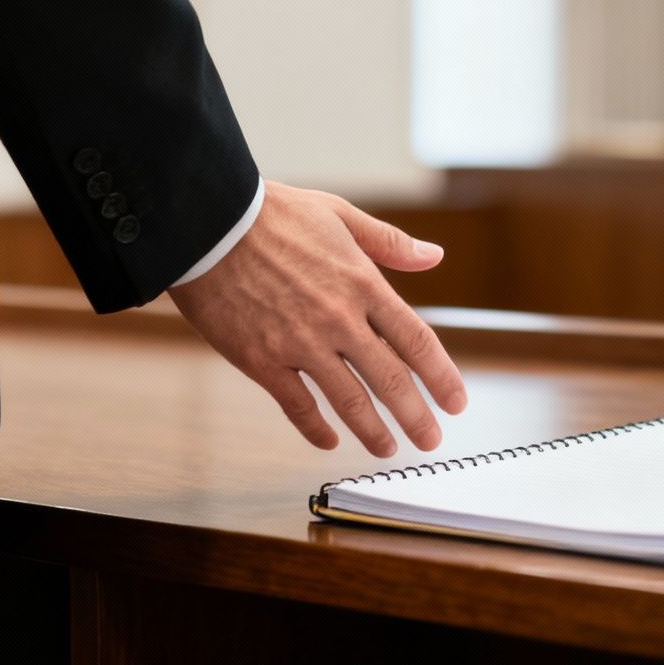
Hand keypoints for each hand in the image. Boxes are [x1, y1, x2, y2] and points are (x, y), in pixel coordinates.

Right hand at [168, 181, 467, 457]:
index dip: (441, 376)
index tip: (455, 402)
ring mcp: (300, 343)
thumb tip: (434, 256)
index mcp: (363, 283)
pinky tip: (330, 441)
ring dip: (373, 431)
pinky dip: (315, 429)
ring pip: (349, 400)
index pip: (415, 341)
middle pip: (390, 380)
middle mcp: (339, 319)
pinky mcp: (262, 360)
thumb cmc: (272, 214)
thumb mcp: (339, 215)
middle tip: (431, 441)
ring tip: (388, 450)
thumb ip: (389, 242)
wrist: (208, 222)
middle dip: (416, 417)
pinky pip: (296, 405)